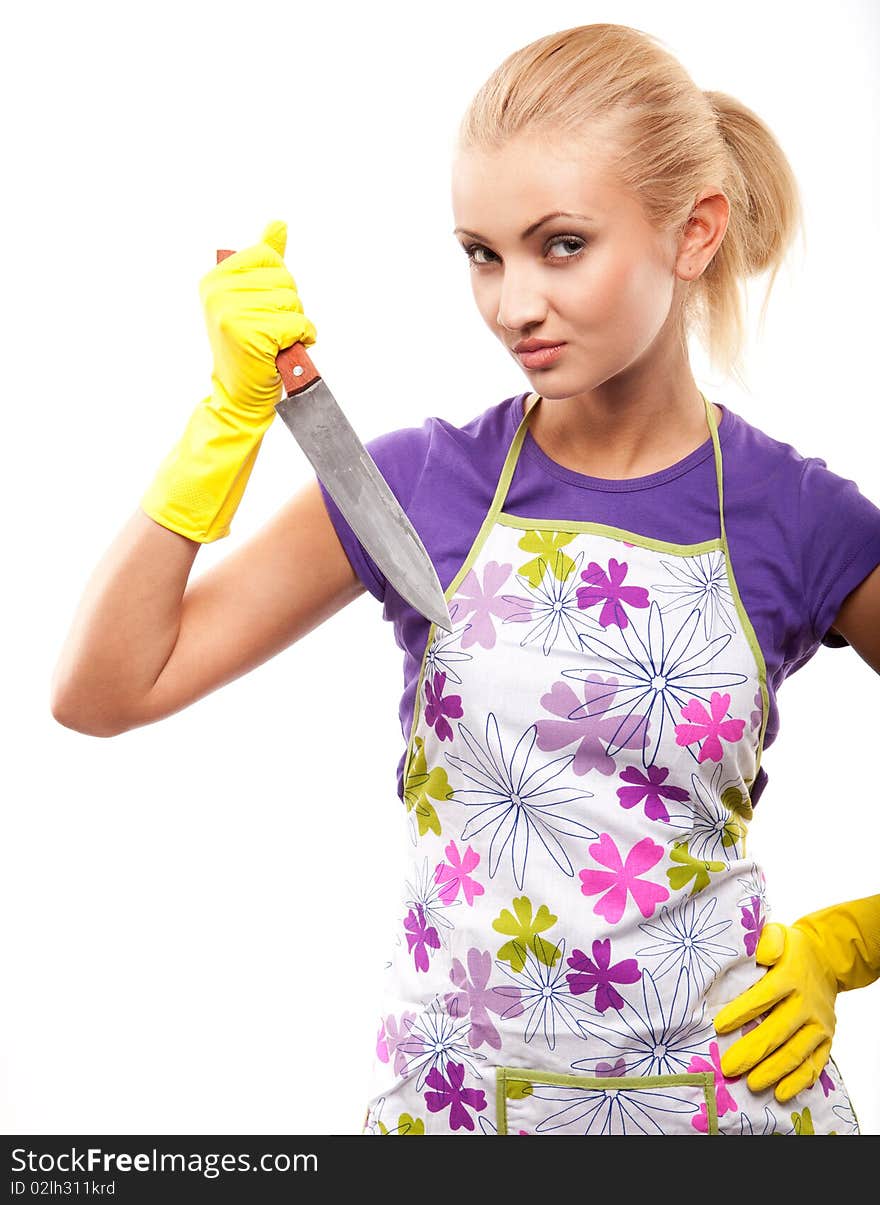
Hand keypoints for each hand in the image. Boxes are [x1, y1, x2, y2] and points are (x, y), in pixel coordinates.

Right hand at [198, 219, 316, 418]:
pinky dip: (301, 339)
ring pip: (293, 302)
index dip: (279, 283)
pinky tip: (285, 350)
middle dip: (289, 306)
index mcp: (216, 277)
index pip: (268, 257)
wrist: (238, 394)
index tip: (265, 306)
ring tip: (276, 340)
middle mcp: (219, 291)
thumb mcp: (251, 297)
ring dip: (295, 325)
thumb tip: (279, 224)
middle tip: (271, 329)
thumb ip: (263, 260)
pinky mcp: (251, 334)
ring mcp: (232, 312)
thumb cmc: (249, 346)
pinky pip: (298, 324)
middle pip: (284, 279)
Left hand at [713, 921, 836, 1101]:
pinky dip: (799, 1080)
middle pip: (777, 1031)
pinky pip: (815, 1063)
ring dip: (773, 1070)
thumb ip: (768, 940)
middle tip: (729, 1067)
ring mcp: (819, 1024)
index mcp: (790, 976)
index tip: (718, 1027)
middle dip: (752, 1051)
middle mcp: (807, 1002)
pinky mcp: (827, 1038)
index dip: (741, 1012)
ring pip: (796, 1052)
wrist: (828, 959)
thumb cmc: (791, 949)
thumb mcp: (778, 933)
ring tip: (751, 1084)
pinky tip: (781, 1092)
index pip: (763, 996)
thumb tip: (763, 954)